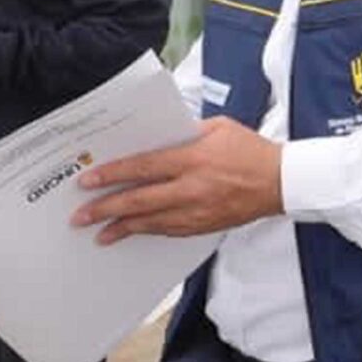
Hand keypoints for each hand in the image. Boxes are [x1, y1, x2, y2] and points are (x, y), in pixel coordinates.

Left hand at [75, 118, 281, 243]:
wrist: (281, 181)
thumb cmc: (251, 150)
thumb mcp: (217, 128)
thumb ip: (184, 133)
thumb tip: (155, 139)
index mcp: (193, 159)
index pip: (143, 167)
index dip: (112, 175)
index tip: (88, 181)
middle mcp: (192, 188)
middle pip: (139, 201)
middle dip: (105, 209)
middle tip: (80, 216)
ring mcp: (198, 211)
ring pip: (151, 223)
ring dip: (122, 228)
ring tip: (99, 234)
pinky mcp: (204, 226)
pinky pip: (169, 231)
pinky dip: (148, 231)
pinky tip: (133, 232)